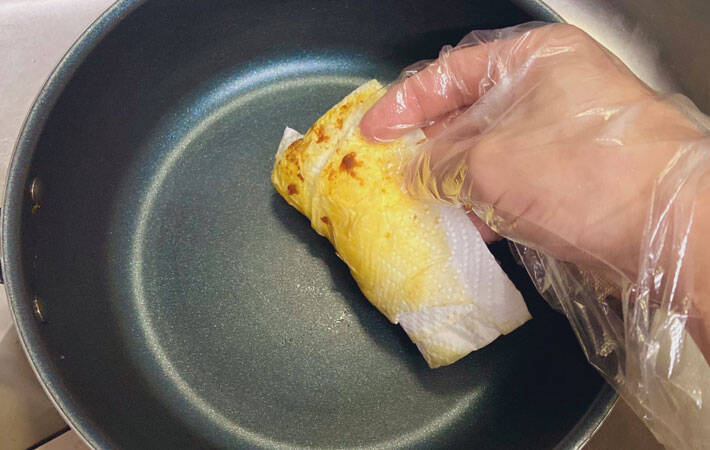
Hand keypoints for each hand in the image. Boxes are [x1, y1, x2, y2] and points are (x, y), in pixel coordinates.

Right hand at [360, 23, 703, 280]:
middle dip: (425, 145)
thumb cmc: (580, 175)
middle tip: (387, 171)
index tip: (371, 133)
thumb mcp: (489, 164)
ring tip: (415, 202)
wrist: (668, 232)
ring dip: (451, 179)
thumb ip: (439, 164)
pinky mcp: (568, 175)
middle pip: (468, 112)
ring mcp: (560, 133)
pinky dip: (482, 200)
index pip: (450, 73)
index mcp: (532, 59)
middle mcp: (548, 88)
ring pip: (488, 151)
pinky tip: (461, 224)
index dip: (404, 103)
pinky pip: (510, 180)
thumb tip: (413, 173)